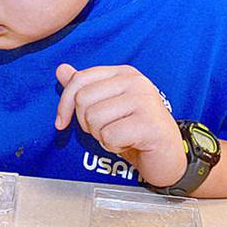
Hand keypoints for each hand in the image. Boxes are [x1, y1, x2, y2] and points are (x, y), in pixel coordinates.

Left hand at [55, 63, 185, 186]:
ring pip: (94, 119)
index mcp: (124, 73)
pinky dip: (113, 147)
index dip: (65, 104)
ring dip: (101, 136)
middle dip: (87, 123)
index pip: (79, 80)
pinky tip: (129, 144)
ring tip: (120, 135)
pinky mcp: (149, 124)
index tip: (62, 122)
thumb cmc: (134, 130)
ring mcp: (145, 101)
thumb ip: (85, 87)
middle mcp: (136, 81)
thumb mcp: (106, 106)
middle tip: (107, 129)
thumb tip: (61, 69)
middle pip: (83, 100)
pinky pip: (109, 136)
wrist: (166, 156)